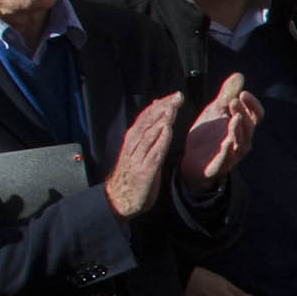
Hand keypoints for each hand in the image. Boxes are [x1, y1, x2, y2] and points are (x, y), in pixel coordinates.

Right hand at [102, 97, 177, 218]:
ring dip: (161, 120)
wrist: (119, 200)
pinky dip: (160, 141)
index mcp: (133, 141)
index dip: (160, 105)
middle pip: (148, 122)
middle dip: (163, 107)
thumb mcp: (139, 153)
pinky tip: (167, 131)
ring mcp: (138, 158)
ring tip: (172, 108)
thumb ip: (147, 135)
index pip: (146, 117)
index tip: (174, 95)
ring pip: (149, 134)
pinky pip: (153, 153)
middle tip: (177, 96)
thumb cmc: (132, 176)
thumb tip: (156, 115)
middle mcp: (133, 146)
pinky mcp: (144, 170)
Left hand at [179, 73, 260, 192]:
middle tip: (232, 101)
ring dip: (238, 130)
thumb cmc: (208, 135)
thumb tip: (239, 75)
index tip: (243, 93)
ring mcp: (232, 155)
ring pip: (241, 143)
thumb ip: (227, 94)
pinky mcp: (218, 166)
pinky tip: (224, 142)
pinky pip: (225, 160)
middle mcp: (241, 142)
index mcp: (243, 128)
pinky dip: (226, 152)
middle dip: (243, 113)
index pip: (255, 115)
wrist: (192, 161)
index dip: (252, 105)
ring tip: (234, 118)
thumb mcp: (215, 111)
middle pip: (249, 127)